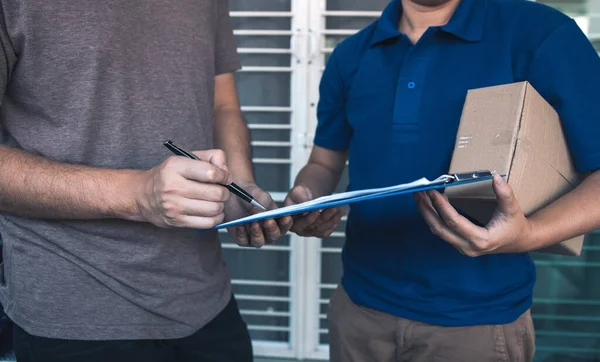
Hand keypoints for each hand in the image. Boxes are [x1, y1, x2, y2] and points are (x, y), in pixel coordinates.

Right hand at [135, 149, 231, 228]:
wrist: (143, 195)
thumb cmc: (169, 175)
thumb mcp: (185, 158)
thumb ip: (210, 157)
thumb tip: (227, 171)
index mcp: (176, 167)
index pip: (211, 173)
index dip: (224, 176)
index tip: (225, 178)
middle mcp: (173, 187)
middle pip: (216, 193)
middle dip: (225, 192)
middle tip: (222, 190)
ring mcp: (175, 206)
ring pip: (214, 209)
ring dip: (221, 205)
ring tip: (216, 201)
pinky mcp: (177, 221)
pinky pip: (208, 223)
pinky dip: (216, 218)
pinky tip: (212, 211)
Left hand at [225, 182, 292, 247]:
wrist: (234, 196)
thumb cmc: (251, 196)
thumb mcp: (259, 195)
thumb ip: (262, 203)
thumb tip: (260, 213)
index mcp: (276, 220)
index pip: (285, 225)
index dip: (286, 223)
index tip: (285, 217)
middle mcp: (267, 231)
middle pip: (273, 236)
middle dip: (272, 229)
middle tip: (268, 221)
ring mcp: (255, 236)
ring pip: (259, 242)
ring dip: (257, 233)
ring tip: (254, 223)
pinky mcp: (242, 238)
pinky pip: (243, 241)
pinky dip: (242, 234)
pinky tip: (240, 225)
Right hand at [284, 185, 344, 237]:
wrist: (307, 196)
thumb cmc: (300, 194)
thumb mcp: (297, 192)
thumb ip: (300, 197)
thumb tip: (308, 204)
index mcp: (289, 220)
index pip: (296, 223)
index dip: (307, 219)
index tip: (316, 211)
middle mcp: (298, 229)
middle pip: (312, 226)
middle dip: (324, 217)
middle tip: (333, 208)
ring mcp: (308, 232)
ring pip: (321, 229)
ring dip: (331, 220)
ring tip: (339, 210)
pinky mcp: (317, 232)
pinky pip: (326, 232)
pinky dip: (333, 224)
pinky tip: (338, 216)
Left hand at [414, 174, 533, 255]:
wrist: (517, 241)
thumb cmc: (514, 225)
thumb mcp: (513, 209)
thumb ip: (505, 194)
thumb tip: (496, 177)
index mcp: (481, 240)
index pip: (454, 222)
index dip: (441, 206)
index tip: (433, 192)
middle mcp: (467, 247)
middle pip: (439, 229)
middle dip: (427, 210)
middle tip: (418, 193)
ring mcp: (461, 247)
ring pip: (438, 231)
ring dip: (427, 213)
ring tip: (419, 197)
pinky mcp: (458, 244)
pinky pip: (442, 231)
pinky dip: (434, 217)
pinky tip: (430, 203)